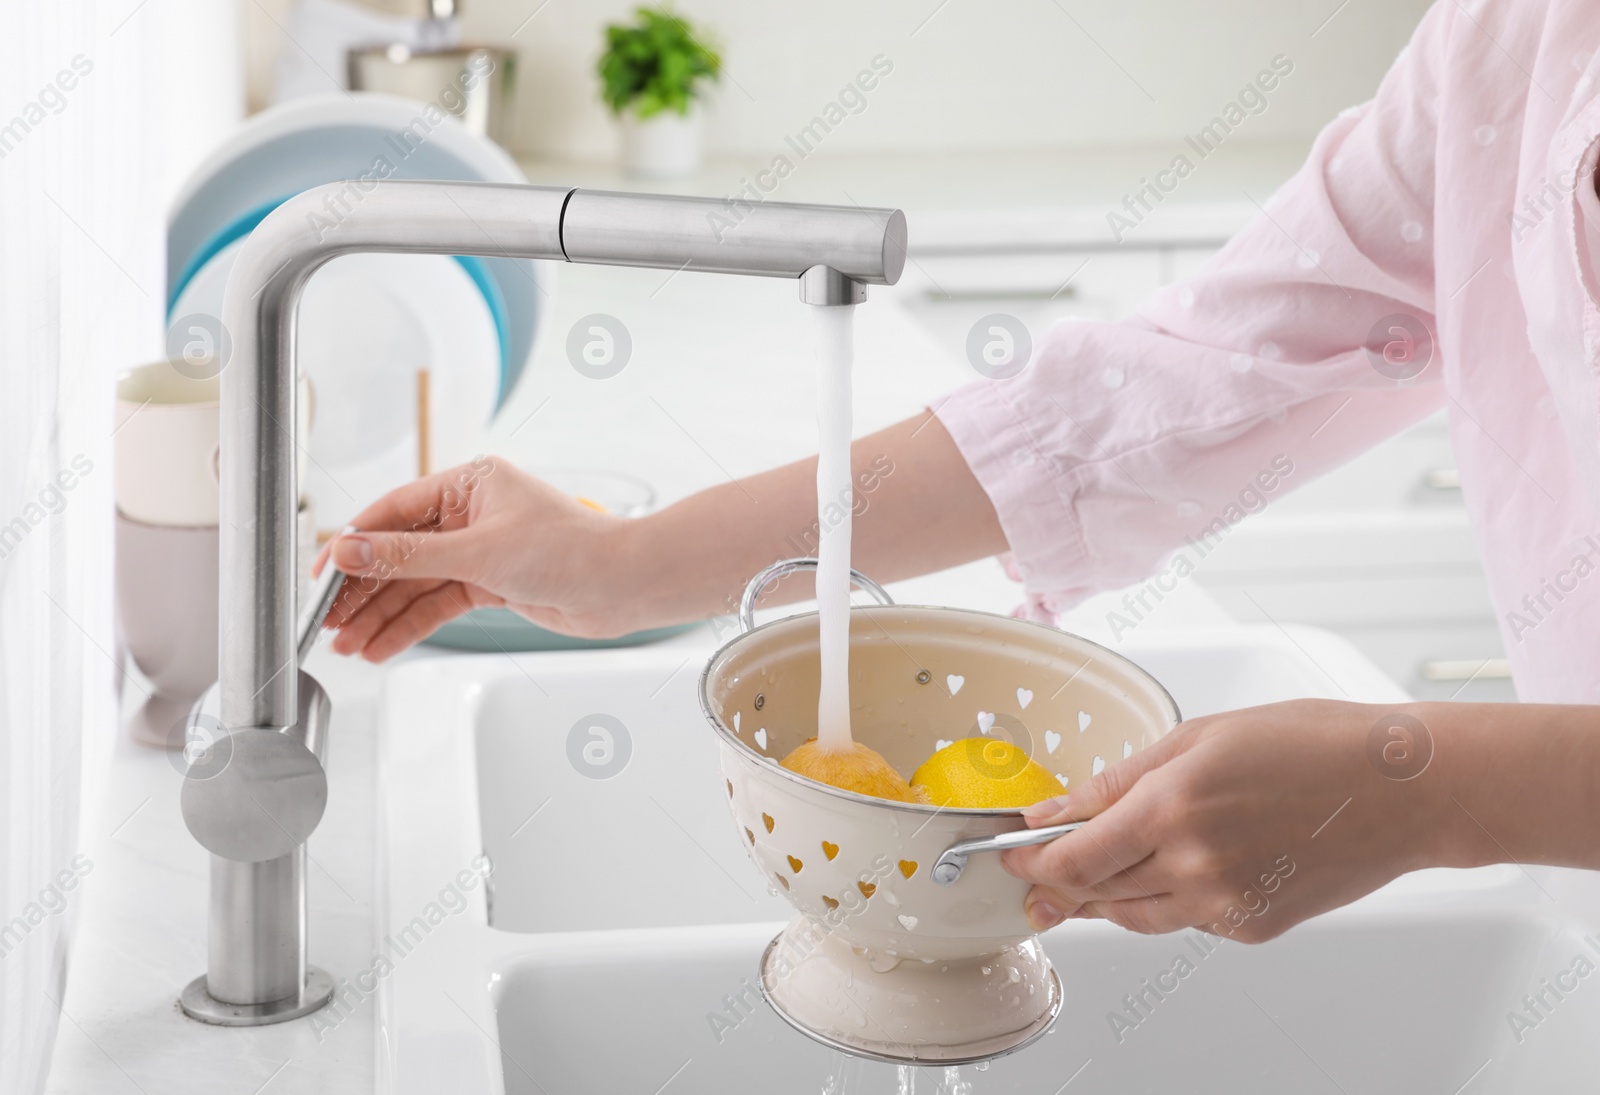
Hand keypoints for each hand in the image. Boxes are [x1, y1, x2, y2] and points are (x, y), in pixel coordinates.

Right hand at [315, 457, 643, 659]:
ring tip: (346, 646)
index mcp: (469, 483)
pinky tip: (381, 646)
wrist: (624, 586)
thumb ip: (409, 556)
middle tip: (325, 621)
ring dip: (380, 615)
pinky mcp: (491, 582)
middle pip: (398, 552)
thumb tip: (351, 550)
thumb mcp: (479, 552)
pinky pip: (437, 603)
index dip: (353, 545)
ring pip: (415, 584)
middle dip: (362, 591)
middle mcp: (472, 513)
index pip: (392, 512)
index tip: (321, 576)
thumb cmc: (572, 550)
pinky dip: (410, 625)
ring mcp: (480, 549)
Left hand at [1000, 700, 1445, 941]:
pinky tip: (1170, 873)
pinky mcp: (1252, 926)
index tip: (1009, 856)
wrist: (1402, 790)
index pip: (1073, 855)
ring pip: (1134, 915)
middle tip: (1030, 881)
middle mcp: (1193, 864)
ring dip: (1100, 901)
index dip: (1031, 861)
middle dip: (1055, 886)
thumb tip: (1056, 808)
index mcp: (1172, 806)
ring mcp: (1225, 903)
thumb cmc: (1313, 744)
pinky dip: (1166, 900)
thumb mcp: (1200, 737)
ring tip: (1079, 888)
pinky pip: (1185, 920)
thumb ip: (1120, 779)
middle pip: (1095, 891)